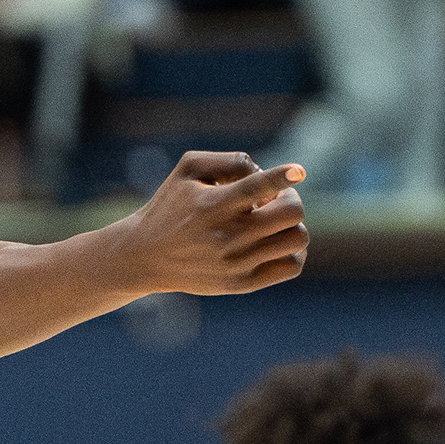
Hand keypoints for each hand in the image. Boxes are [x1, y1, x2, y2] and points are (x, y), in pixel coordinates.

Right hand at [110, 152, 307, 297]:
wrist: (146, 256)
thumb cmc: (172, 205)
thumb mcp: (188, 169)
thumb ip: (228, 160)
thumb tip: (265, 172)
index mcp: (214, 205)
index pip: (257, 188)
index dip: (282, 177)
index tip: (298, 171)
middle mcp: (227, 236)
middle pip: (291, 213)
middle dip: (290, 198)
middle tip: (271, 201)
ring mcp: (238, 263)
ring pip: (298, 239)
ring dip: (292, 224)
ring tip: (271, 222)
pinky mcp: (243, 283)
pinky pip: (292, 266)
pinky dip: (294, 251)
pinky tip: (275, 242)